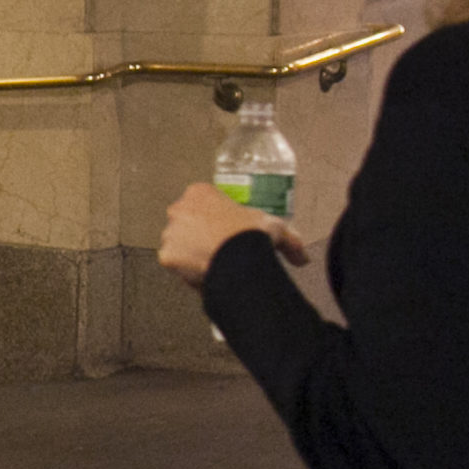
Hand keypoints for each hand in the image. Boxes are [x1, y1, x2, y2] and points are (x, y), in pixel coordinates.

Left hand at [159, 182, 307, 287]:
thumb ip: (290, 240)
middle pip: (187, 224)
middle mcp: (179, 209)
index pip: (203, 205)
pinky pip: (176, 265)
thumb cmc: (252, 236)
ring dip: (191, 254)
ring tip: (214, 266)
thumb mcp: (275, 227)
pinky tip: (205, 275)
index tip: (227, 233)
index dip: (216, 221)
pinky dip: (187, 272)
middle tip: (219, 251)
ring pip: (179, 245)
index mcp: (199, 193)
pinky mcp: (166, 255)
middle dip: (200, 236)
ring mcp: (170, 232)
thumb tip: (302, 258)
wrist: (238, 261)